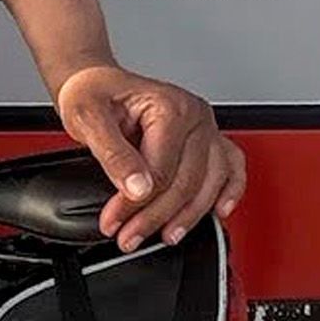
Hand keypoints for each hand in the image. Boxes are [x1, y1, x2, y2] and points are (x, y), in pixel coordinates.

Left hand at [50, 63, 245, 251]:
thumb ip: (114, 154)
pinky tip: (219, 212)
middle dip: (156, 217)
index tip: (114, 221)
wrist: (95, 83)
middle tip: (130, 236)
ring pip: (211, 183)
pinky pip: (231, 168)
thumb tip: (138, 188)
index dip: (136, 204)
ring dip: (190, 216)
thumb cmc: (92, 93)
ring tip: (166, 236)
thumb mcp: (88, 118)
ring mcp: (205, 128)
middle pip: (187, 182)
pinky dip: (230, 192)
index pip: (161, 171)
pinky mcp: (207, 139)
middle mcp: (195, 116)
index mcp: (170, 107)